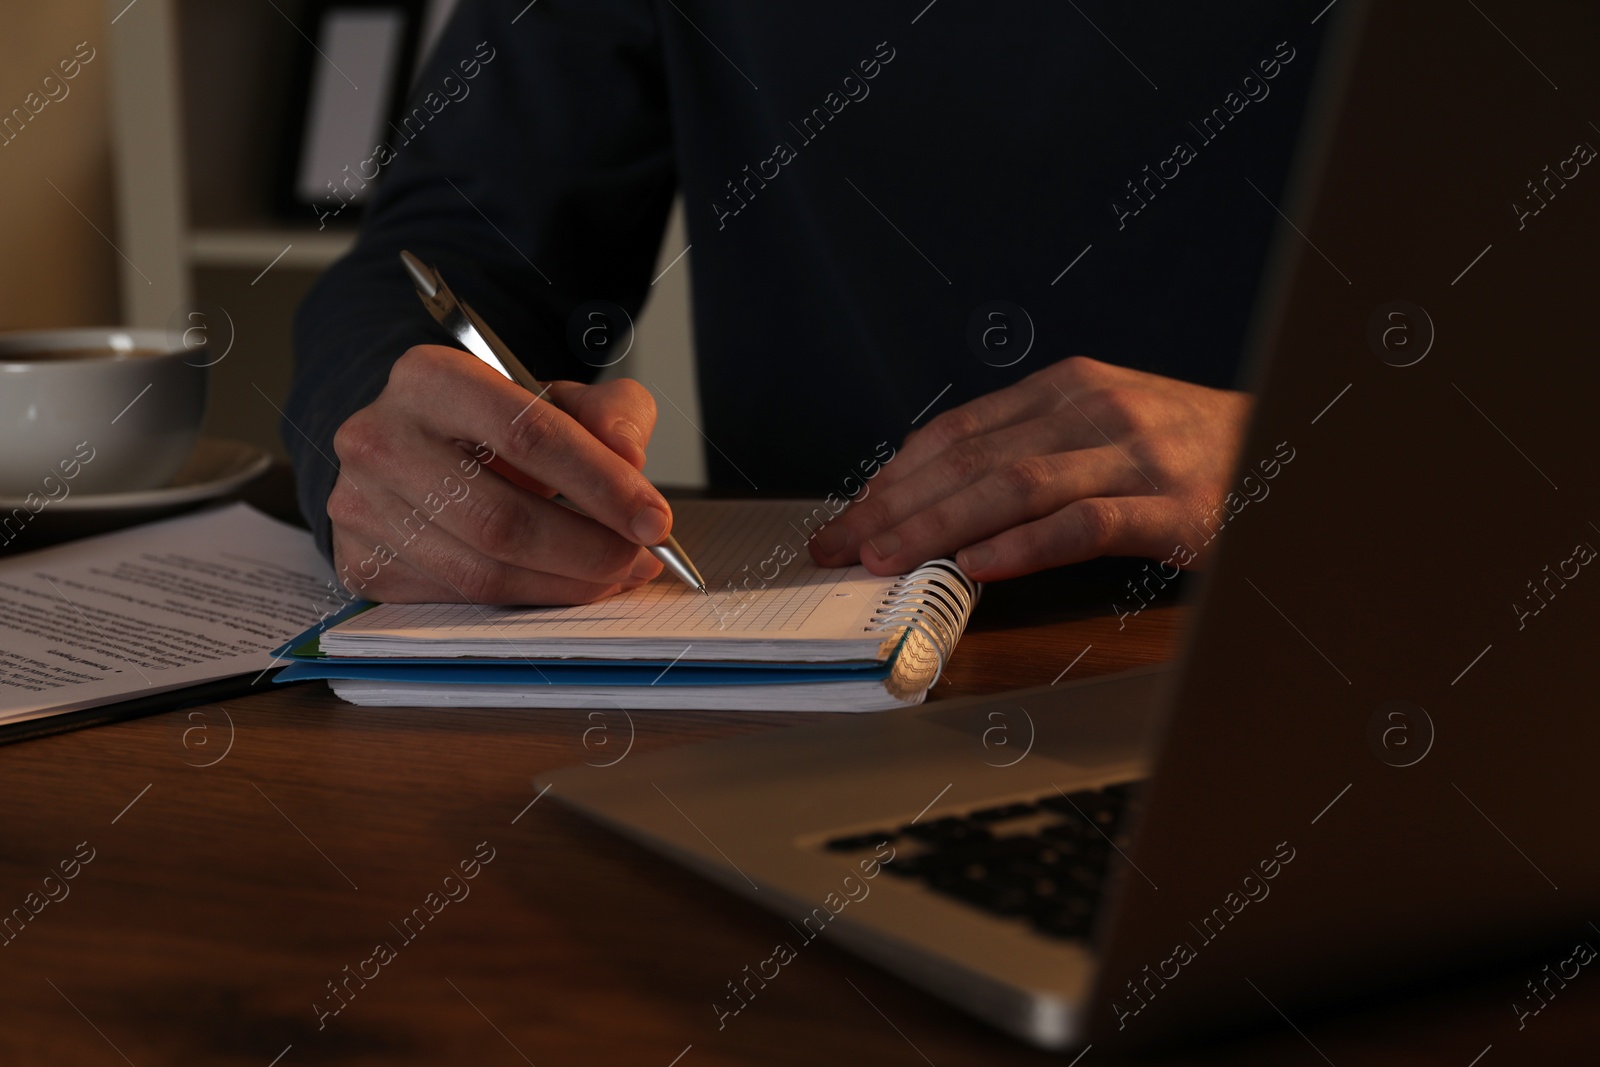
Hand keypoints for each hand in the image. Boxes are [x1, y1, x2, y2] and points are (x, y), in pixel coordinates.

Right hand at [328, 344, 667, 603]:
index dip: (601, 484)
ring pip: (482, 572)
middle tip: (640, 560)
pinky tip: (561, 585)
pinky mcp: (362, 562)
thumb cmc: (495, 423)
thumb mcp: (560, 397)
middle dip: (589, 550)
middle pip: (502, 518)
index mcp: (429, 377)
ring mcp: (361, 506)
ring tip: (614, 575)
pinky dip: (525, 601)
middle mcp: (381, 438)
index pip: (527, 434)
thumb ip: (611, 413)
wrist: (418, 444)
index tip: (654, 519)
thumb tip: (630, 458)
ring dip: (564, 585)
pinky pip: (459, 600)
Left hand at [809, 356, 1251, 580]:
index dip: (894, 475)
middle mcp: (1095, 410)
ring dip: (939, 525)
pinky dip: (1023, 546)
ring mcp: (1136, 457)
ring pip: (1014, 486)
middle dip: (895, 506)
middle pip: (972, 458)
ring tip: (887, 557)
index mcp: (1070, 387)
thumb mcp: (1105, 427)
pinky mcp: (1172, 508)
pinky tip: (978, 566)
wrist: (1294, 449)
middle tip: (843, 546)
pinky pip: (1083, 525)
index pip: (958, 430)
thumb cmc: (1189, 448)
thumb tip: (938, 496)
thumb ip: (1032, 448)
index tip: (850, 514)